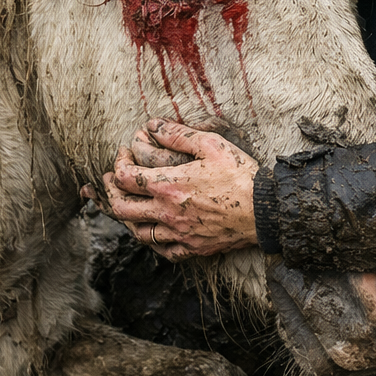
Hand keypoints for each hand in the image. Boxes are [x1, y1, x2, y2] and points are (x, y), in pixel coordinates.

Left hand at [102, 118, 259, 259]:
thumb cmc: (239, 175)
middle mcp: (168, 213)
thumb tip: (152, 125)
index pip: (125, 178)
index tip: (124, 154)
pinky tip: (154, 231)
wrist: (263, 209)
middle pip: (122, 208)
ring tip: (129, 203)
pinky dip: (152, 240)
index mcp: (169, 186)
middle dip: (111, 192)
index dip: (118, 163)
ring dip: (127, 217)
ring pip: (137, 232)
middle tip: (112, 180)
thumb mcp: (210, 145)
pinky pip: (162, 250)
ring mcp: (178, 233)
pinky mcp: (192, 247)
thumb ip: (178, 133)